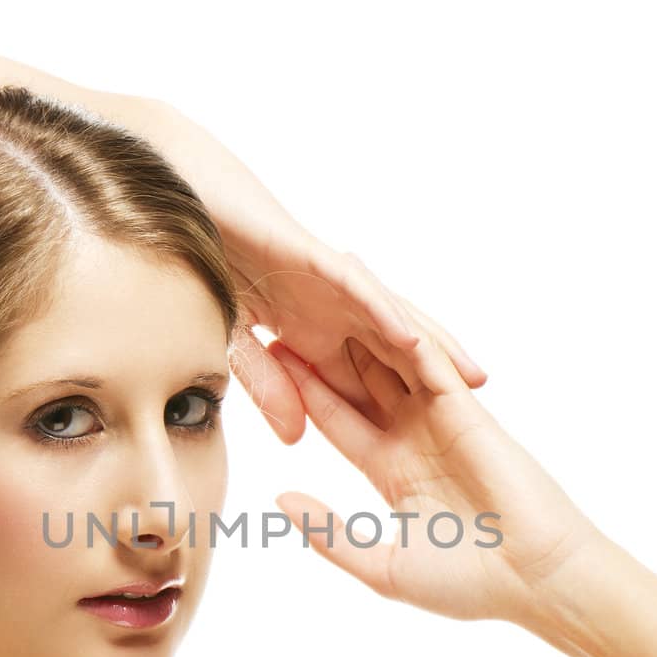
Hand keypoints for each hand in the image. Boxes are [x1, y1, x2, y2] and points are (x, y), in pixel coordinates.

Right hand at [125, 99, 487, 444]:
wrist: (179, 206)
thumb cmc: (207, 267)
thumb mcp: (235, 346)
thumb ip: (268, 388)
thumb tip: (295, 436)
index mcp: (316, 333)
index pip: (367, 378)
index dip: (399, 412)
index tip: (434, 450)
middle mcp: (333, 308)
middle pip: (395, 351)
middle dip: (434, 383)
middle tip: (476, 420)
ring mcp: (329, 282)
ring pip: (389, 318)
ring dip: (430, 348)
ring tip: (468, 378)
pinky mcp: (313, 257)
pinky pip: (357, 289)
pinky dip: (383, 312)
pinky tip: (409, 338)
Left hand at [267, 296, 606, 624]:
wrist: (534, 580)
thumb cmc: (466, 584)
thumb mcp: (382, 565)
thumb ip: (331, 534)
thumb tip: (281, 502)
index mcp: (392, 470)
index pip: (338, 419)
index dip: (304, 389)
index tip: (268, 361)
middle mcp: (415, 436)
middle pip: (361, 378)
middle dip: (327, 344)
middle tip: (288, 305)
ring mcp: (442, 418)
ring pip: (393, 359)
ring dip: (364, 323)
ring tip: (327, 279)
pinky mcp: (467, 409)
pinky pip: (430, 362)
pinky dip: (403, 332)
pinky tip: (372, 300)